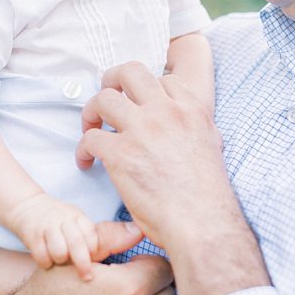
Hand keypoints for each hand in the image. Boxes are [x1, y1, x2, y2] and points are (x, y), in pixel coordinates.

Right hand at [9, 193, 112, 280]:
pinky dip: (46, 262)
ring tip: (62, 265)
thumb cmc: (63, 225)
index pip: (92, 236)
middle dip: (83, 262)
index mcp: (80, 217)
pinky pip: (42, 255)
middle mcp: (65, 219)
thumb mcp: (84, 226)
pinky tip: (48, 264)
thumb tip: (140, 233)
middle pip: (78, 243)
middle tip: (87, 277)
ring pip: (60, 251)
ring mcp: (47, 226)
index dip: (94, 251)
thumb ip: (109, 236)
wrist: (28, 208)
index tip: (94, 260)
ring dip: (62, 261)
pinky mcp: (32, 234)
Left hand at [76, 63, 230, 252]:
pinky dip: (83, 149)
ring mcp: (142, 130)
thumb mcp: (211, 145)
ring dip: (91, 113)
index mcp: (191, 109)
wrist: (202, 223)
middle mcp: (166, 112)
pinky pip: (90, 138)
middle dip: (111, 81)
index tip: (138, 105)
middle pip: (129, 72)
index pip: (163, 79)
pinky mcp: (121, 154)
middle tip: (106, 100)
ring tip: (90, 129)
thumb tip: (188, 125)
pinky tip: (86, 161)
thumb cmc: (208, 195)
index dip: (146, 90)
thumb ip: (195, 127)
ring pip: (103, 99)